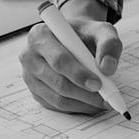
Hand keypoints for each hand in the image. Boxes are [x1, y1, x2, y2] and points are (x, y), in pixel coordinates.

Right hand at [19, 0, 121, 114]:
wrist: (74, 41)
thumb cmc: (86, 35)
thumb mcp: (102, 31)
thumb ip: (108, 44)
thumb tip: (107, 68)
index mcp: (41, 35)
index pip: (59, 60)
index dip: (79, 74)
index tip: (98, 84)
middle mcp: (29, 56)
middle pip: (58, 82)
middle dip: (84, 94)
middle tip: (104, 98)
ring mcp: (30, 76)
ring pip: (57, 98)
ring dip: (83, 104)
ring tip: (102, 102)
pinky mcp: (35, 91)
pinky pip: (56, 106)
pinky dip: (77, 108)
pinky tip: (91, 104)